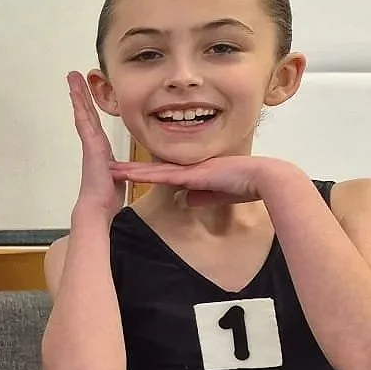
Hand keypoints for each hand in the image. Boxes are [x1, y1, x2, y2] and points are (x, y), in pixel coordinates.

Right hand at [68, 72, 123, 220]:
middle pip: (85, 114)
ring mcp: (90, 144)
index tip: (84, 93)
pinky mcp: (91, 146)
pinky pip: (84, 122)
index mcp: (100, 150)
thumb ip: (125, 168)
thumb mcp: (122, 177)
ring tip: (72, 78)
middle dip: (80, 95)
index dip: (89, 107)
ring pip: (83, 114)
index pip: (94, 123)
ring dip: (77, 95)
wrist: (98, 207)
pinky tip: (76, 94)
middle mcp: (93, 144)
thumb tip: (135, 168)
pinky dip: (80, 107)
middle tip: (74, 77)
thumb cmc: (107, 197)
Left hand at [109, 155, 286, 208]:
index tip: (125, 174)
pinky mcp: (191, 175)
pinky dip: (145, 175)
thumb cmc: (246, 186)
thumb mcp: (218, 195)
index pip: (161, 174)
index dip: (143, 174)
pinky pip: (162, 175)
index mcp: (192, 174)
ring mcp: (187, 170)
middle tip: (107, 168)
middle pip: (151, 170)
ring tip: (108, 170)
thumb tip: (187, 201)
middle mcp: (186, 169)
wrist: (263, 178)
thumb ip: (202, 197)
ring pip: (152, 170)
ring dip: (131, 171)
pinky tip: (129, 174)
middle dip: (130, 170)